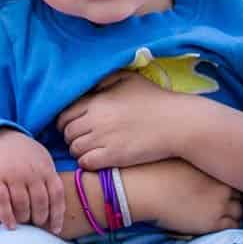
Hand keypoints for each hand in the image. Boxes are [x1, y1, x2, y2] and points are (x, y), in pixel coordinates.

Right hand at [0, 129, 65, 233]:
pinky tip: (10, 226)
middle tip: (36, 224)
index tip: (56, 230)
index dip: (58, 216)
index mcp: (46, 168)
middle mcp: (30, 172)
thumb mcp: (43, 161)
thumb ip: (51, 181)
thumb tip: (58, 212)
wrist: (0, 137)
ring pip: (21, 204)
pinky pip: (1, 201)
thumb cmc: (26, 156)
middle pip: (40, 202)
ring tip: (24, 223)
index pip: (56, 195)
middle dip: (40, 218)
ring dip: (24, 218)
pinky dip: (6, 216)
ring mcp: (12, 174)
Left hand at [57, 70, 191, 169]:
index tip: (73, 126)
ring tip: (90, 149)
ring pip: (75, 150)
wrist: (177, 123)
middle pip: (67, 133)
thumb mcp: (129, 79)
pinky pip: (86, 163)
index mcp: (98, 101)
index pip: (65, 115)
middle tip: (82, 139)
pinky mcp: (114, 157)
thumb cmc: (155, 99)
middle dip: (71, 137)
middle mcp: (96, 120)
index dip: (65, 122)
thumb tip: (89, 87)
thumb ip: (105, 80)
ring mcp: (105, 140)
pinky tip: (97, 159)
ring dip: (79, 151)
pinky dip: (87, 163)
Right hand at [122, 158, 242, 235]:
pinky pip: (233, 226)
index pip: (235, 173)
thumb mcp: (178, 155)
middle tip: (220, 200)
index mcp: (215, 164)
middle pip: (239, 192)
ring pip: (239, 211)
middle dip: (232, 196)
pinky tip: (216, 223)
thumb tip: (199, 159)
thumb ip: (194, 157)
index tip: (221, 184)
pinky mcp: (213, 222)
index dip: (228, 180)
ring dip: (231, 212)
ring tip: (218, 213)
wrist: (144, 190)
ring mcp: (220, 203)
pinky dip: (228, 225)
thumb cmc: (153, 171)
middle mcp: (222, 183)